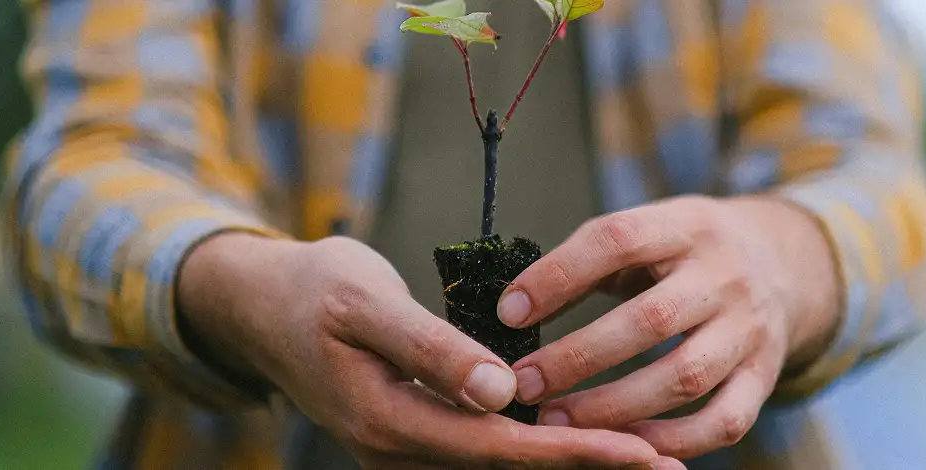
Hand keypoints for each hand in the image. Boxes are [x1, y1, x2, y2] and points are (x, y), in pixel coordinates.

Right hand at [178, 233, 683, 468]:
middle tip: (666, 464)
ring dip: (566, 459)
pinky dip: (532, 444)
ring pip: (497, 463)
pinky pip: (481, 448)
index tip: (641, 452)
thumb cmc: (313, 291)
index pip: (500, 448)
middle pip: (509, 467)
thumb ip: (432, 348)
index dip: (574, 451)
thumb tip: (502, 392)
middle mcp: (397, 448)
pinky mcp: (409, 432)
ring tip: (640, 454)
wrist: (259, 306)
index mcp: (388, 419)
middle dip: (587, 464)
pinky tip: (575, 433)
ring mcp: (401, 447)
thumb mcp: (366, 304)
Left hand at [496, 196, 839, 458]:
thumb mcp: (648, 232)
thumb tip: (514, 309)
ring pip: (684, 377)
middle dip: (578, 357)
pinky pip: (723, 421)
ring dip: (613, 406)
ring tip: (556, 420)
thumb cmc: (684, 254)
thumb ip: (588, 262)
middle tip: (523, 384)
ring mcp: (750, 329)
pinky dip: (672, 440)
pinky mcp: (764, 375)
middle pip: (650, 320)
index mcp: (686, 226)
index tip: (509, 313)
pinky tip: (624, 445)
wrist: (783, 264)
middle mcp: (724, 276)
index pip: (618, 240)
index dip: (558, 276)